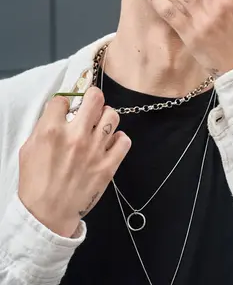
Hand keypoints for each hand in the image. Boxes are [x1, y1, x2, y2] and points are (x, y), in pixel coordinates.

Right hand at [18, 88, 130, 237]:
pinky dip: (119, 139)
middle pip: (95, 98)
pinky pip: (124, 140)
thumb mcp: (28, 149)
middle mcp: (76, 137)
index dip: (63, 104)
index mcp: (52, 131)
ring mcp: (95, 150)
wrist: (47, 215)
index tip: (64, 111)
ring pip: (112, 116)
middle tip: (90, 106)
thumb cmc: (36, 183)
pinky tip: (109, 144)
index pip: (63, 99)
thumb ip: (43, 127)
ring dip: (106, 118)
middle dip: (92, 97)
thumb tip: (57, 112)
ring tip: (99, 126)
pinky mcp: (108, 165)